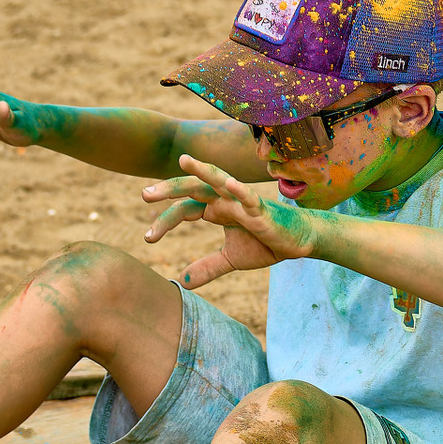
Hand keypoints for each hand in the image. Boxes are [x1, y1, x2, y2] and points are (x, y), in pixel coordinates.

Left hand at [142, 155, 315, 287]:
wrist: (298, 242)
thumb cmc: (266, 244)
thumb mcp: (231, 259)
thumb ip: (207, 267)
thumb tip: (182, 282)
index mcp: (216, 208)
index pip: (185, 208)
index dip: (165, 221)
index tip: (147, 238)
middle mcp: (226, 199)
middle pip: (194, 188)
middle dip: (169, 189)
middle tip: (144, 195)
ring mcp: (243, 201)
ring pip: (219, 180)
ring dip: (201, 170)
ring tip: (185, 160)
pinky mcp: (261, 209)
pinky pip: (249, 196)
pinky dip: (239, 189)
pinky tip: (227, 183)